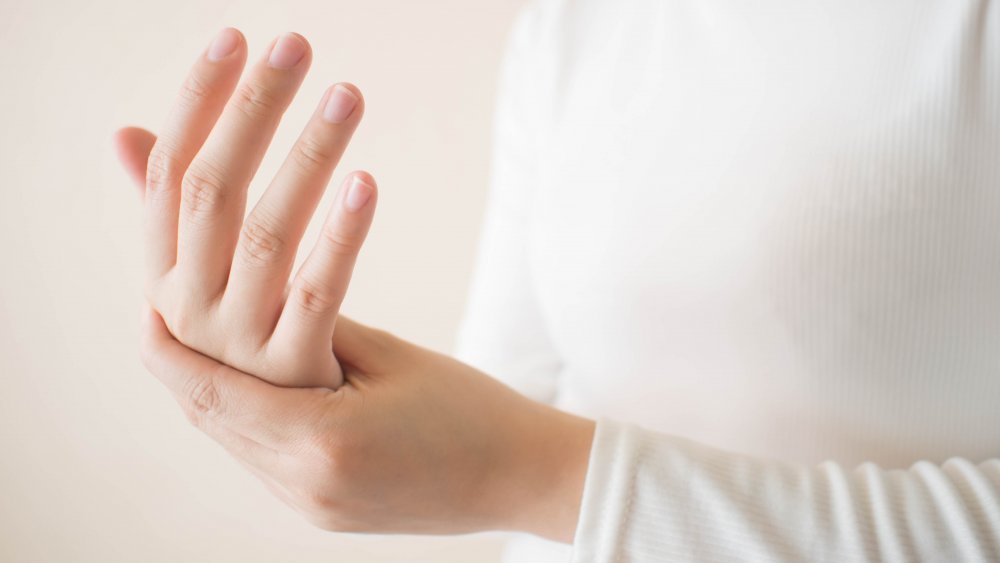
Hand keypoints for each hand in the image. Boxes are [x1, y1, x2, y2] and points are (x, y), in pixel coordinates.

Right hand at [114, 28, 372, 387]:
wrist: (357, 465)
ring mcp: (242, 361)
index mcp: (170, 292)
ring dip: (305, 155)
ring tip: (347, 94)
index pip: (168, 181)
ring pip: (265, 236)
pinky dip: (340, 234)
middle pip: (210, 196)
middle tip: (295, 43)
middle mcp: (190, 325)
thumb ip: (184, 223)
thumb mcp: (229, 295)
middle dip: (250, 112)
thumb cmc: (297, 364)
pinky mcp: (302, 388)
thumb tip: (127, 135)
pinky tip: (365, 179)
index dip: (196, 106)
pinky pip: (317, 297)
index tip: (234, 38)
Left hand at [138, 304, 595, 541]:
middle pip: (212, 419)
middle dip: (180, 366)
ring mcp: (313, 507)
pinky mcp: (325, 512)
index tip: (143, 303)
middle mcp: (305, 484)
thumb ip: (318, 331)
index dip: (169, 348)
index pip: (213, 391)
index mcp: (322, 440)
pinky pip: (263, 460)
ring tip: (196, 345)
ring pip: (233, 442)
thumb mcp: (392, 358)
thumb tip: (265, 294)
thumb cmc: (474, 411)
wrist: (526, 478)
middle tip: (157, 313)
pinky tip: (253, 387)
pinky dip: (247, 418)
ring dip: (211, 393)